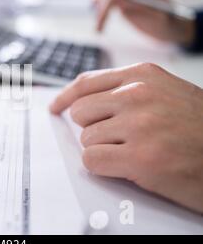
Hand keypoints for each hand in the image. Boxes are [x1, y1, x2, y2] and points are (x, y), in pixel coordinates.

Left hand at [50, 63, 202, 212]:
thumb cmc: (200, 127)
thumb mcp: (168, 93)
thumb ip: (129, 90)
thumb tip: (89, 100)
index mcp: (143, 76)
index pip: (85, 83)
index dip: (65, 98)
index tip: (54, 107)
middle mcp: (137, 95)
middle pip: (80, 112)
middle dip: (93, 128)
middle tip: (115, 138)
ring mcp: (139, 125)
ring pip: (86, 138)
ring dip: (104, 150)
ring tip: (133, 153)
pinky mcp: (140, 158)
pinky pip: (92, 161)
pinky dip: (104, 167)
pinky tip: (128, 167)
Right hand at [96, 0, 194, 45]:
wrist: (174, 29)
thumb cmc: (172, 22)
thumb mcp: (161, 17)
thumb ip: (140, 8)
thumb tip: (120, 4)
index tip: (114, 6)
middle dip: (105, 6)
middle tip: (100, 24)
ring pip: (108, 0)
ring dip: (101, 12)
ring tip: (98, 29)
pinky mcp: (125, 7)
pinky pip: (109, 5)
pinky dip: (101, 10)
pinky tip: (96, 16)